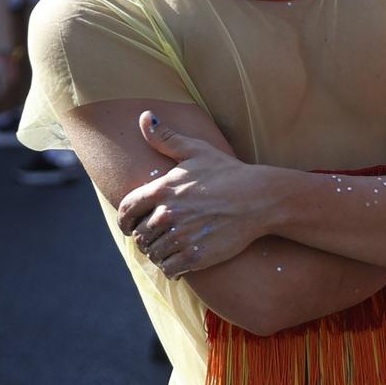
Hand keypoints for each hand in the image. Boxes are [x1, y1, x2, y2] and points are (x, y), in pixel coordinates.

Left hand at [116, 111, 268, 277]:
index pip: (127, 210)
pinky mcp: (195, 256)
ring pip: (153, 253)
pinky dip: (171, 267)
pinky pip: (169, 268)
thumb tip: (144, 116)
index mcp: (163, 189)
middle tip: (157, 237)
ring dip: (158, 252)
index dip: (125, 220)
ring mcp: (181, 236)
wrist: (260, 199)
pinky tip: (179, 261)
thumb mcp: (196, 151)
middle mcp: (167, 214)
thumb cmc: (227, 173)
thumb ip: (166, 138)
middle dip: (145, 236)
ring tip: (169, 248)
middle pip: (140, 234)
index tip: (130, 226)